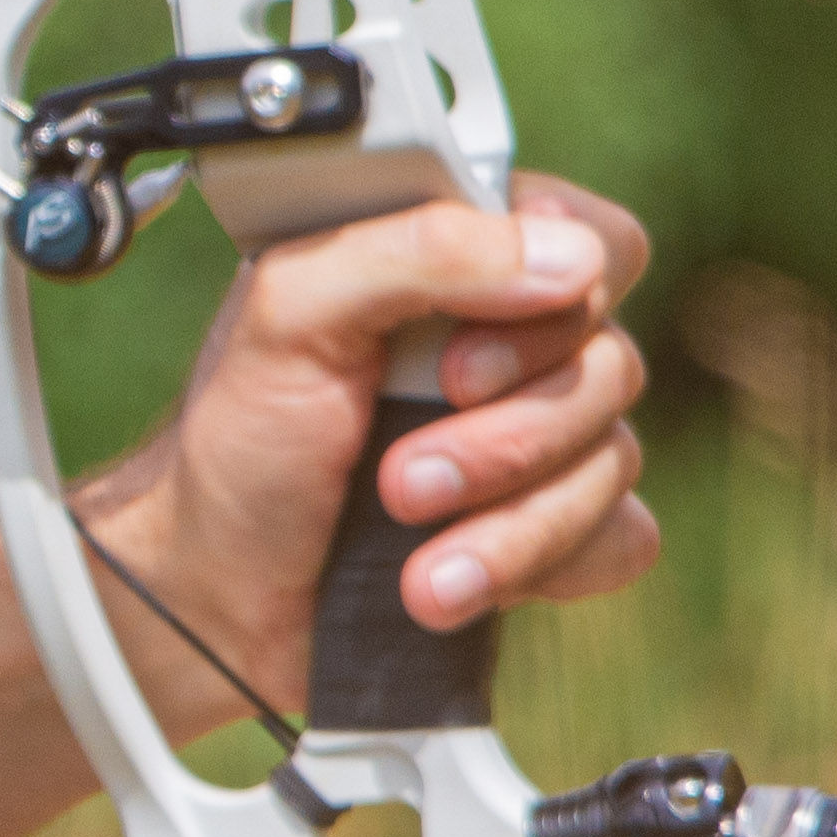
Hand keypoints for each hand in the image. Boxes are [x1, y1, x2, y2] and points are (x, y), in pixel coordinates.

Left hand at [83, 174, 658, 725]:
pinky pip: (620, 537)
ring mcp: (540, 439)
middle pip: (609, 360)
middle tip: (399, 477)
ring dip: (506, 519)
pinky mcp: (554, 530)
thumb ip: (416, 251)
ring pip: (613, 457)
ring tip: (409, 553)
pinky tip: (450, 582)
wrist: (217, 598)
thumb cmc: (240, 442)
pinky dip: (537, 566)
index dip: (550, 297)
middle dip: (503, 436)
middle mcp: (509, 343)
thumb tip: (569, 255)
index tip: (456, 362)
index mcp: (454, 263)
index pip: (585, 238)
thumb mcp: (288, 313)